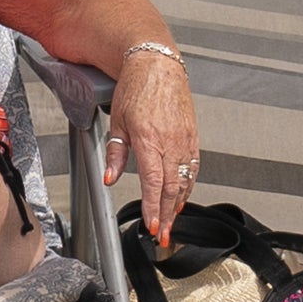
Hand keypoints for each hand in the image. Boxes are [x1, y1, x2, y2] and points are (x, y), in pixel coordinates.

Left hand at [107, 58, 202, 232]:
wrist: (158, 65)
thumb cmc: (137, 88)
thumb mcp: (117, 122)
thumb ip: (115, 154)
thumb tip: (109, 178)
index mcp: (150, 139)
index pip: (154, 182)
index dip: (154, 208)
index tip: (153, 226)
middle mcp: (171, 141)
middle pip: (172, 188)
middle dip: (167, 215)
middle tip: (164, 236)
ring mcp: (185, 139)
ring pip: (185, 180)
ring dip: (178, 204)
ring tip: (171, 222)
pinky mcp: (193, 136)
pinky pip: (193, 167)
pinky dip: (188, 186)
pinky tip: (181, 197)